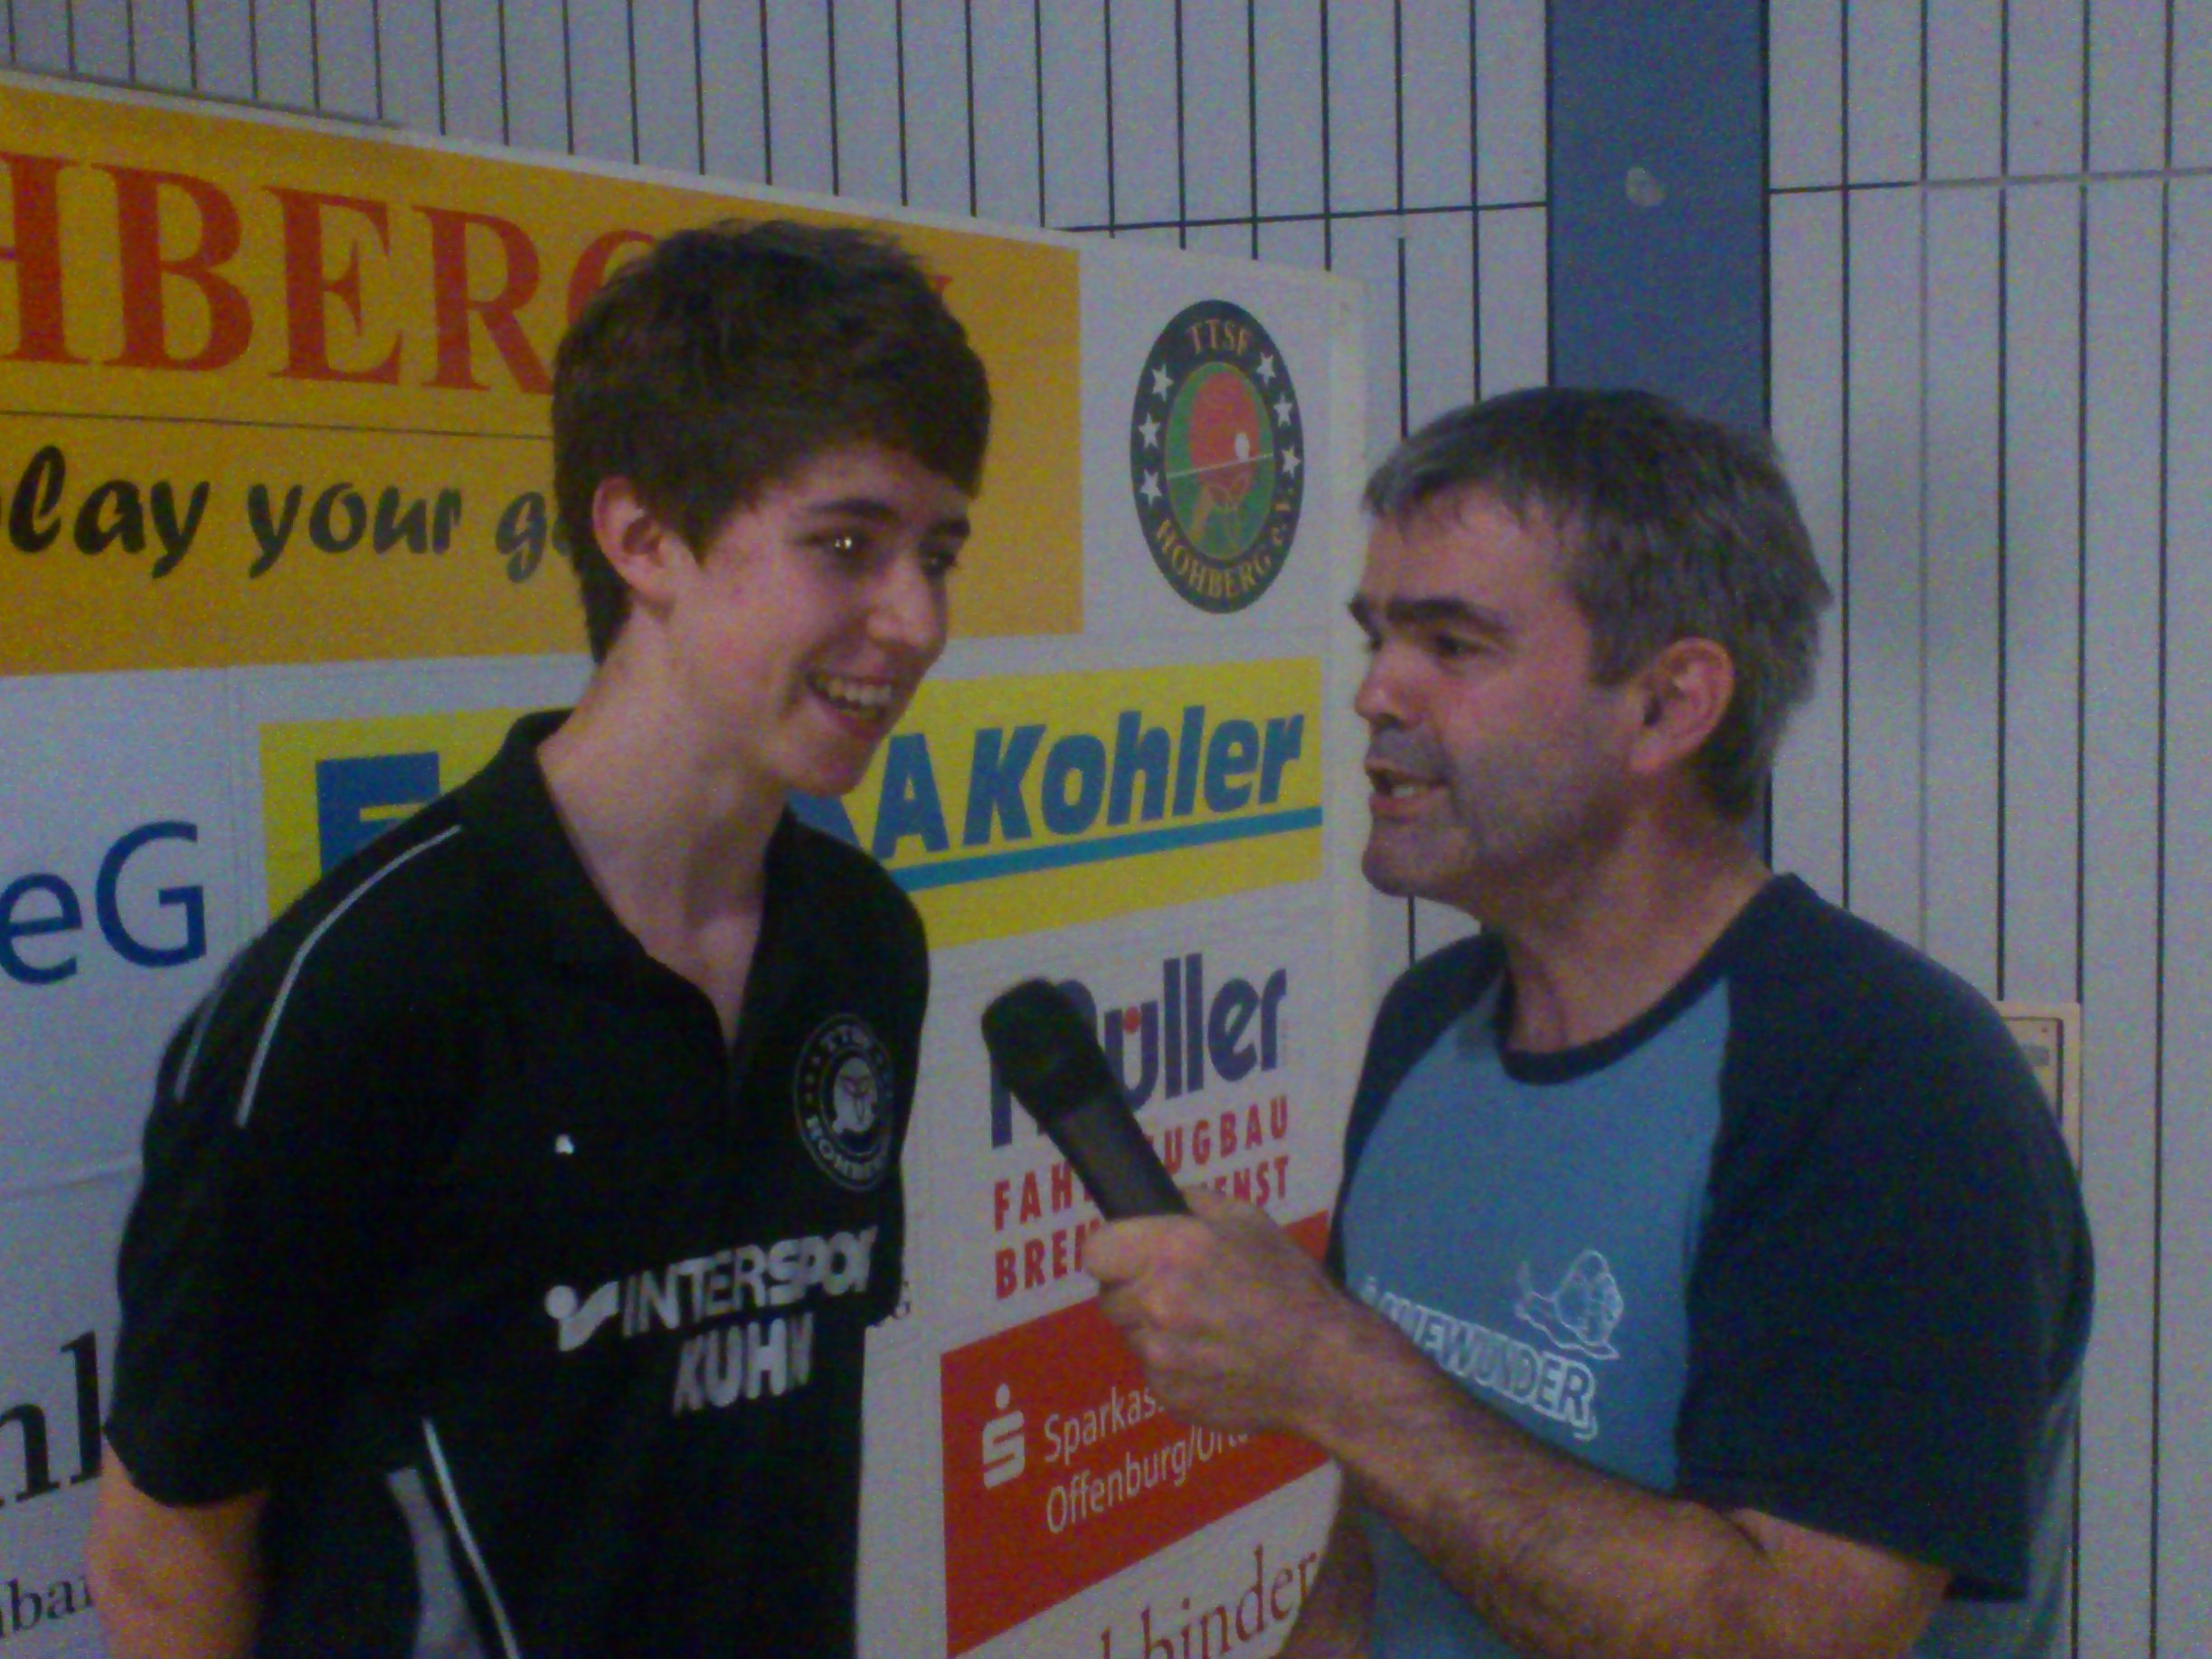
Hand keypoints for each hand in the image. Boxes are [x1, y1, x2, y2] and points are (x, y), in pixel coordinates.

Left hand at [1085, 1188, 1350, 1436]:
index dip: (1114, 1251)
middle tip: (1178, 1293)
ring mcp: (1156, 1355)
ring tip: (1203, 1329)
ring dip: (1154, 1329)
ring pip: (1131, 1334)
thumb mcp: (1248, 1220)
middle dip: (1135, 1291)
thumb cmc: (1290, 1285)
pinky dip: (1174, 1366)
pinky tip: (1213, 1360)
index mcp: (1169, 1252)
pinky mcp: (1166, 1394)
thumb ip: (1193, 1204)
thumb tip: (1158, 1206)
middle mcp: (1154, 1303)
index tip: (1132, 1257)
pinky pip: (1153, 1371)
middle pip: (1110, 1295)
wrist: (1321, 1366)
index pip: (1094, 1251)